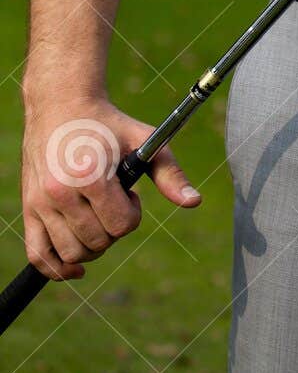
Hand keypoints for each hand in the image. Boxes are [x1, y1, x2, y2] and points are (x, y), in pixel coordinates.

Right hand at [20, 97, 200, 281]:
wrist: (61, 104)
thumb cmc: (107, 123)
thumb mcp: (143, 140)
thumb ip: (169, 173)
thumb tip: (195, 202)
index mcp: (91, 175)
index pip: (122, 225)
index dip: (133, 213)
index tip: (129, 193)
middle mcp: (60, 192)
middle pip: (98, 242)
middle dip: (113, 228)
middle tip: (112, 201)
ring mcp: (40, 202)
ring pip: (72, 253)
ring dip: (92, 245)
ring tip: (95, 216)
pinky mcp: (27, 208)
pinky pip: (38, 255)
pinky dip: (56, 268)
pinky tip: (74, 266)